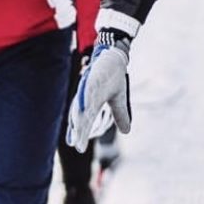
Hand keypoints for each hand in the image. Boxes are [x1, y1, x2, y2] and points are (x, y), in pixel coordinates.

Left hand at [66, 32, 131, 152]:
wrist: (114, 56)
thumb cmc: (114, 77)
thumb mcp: (119, 99)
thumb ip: (119, 115)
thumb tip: (126, 131)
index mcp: (93, 103)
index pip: (86, 121)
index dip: (82, 133)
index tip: (79, 147)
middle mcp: (88, 96)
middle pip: (82, 115)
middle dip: (80, 129)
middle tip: (76, 143)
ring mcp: (89, 86)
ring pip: (83, 103)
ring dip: (79, 116)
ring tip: (77, 129)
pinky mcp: (93, 77)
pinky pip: (88, 88)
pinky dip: (85, 97)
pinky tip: (82, 107)